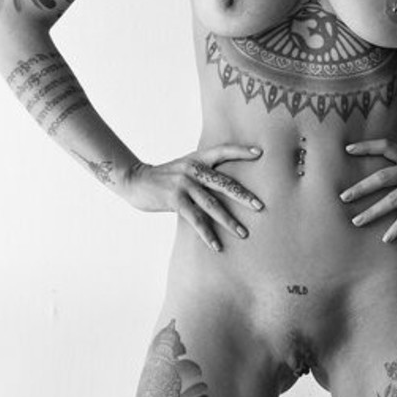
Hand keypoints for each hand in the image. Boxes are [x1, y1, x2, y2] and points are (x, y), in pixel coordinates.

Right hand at [124, 144, 263, 251]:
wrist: (135, 181)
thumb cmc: (164, 178)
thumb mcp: (184, 167)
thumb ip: (202, 173)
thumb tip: (227, 185)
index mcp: (197, 159)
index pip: (222, 150)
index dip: (241, 150)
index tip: (260, 153)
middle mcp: (192, 169)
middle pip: (224, 182)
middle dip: (243, 195)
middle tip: (260, 206)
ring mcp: (183, 184)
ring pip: (212, 204)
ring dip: (229, 221)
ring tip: (243, 233)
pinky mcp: (174, 199)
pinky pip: (196, 219)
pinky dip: (207, 234)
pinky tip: (217, 245)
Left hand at [340, 140, 396, 242]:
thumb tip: (386, 178)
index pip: (385, 146)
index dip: (366, 146)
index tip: (347, 149)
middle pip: (381, 177)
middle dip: (360, 188)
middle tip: (342, 197)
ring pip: (390, 199)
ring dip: (371, 212)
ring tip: (356, 221)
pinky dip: (396, 229)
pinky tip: (386, 238)